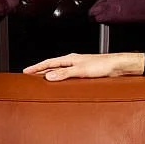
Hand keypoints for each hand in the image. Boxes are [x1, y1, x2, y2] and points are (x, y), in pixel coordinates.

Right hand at [21, 52, 143, 80]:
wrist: (118, 66)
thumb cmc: (103, 65)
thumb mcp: (81, 70)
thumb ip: (65, 74)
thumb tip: (48, 76)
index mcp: (70, 58)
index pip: (49, 62)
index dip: (37, 67)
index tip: (26, 71)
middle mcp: (73, 61)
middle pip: (53, 66)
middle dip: (41, 71)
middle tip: (30, 76)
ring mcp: (79, 67)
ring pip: (60, 71)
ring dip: (51, 76)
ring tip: (42, 81)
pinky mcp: (85, 73)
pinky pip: (68, 76)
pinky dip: (61, 80)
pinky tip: (61, 85)